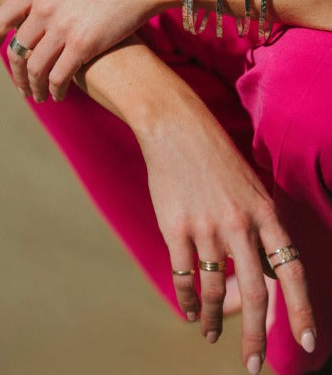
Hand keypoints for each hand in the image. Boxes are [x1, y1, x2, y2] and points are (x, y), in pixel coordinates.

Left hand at [0, 0, 185, 101]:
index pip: (0, 23)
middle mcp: (44, 8)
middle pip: (18, 52)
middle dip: (17, 76)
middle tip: (22, 88)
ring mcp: (63, 27)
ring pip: (36, 68)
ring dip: (34, 87)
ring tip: (39, 97)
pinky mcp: (84, 44)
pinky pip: (59, 76)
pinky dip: (55, 90)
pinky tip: (58, 96)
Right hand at [136, 97, 315, 373]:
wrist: (178, 131)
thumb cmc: (216, 158)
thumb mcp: (252, 188)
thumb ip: (262, 228)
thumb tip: (267, 270)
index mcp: (265, 214)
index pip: (291, 272)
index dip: (301, 311)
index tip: (306, 345)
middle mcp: (240, 225)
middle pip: (254, 294)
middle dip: (256, 337)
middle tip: (252, 367)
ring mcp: (206, 228)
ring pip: (213, 290)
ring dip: (212, 320)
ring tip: (209, 336)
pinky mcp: (176, 229)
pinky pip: (184, 276)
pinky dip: (187, 300)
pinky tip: (189, 311)